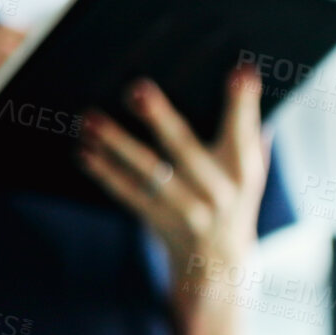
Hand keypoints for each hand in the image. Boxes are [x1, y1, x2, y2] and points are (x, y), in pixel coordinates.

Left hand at [79, 64, 268, 271]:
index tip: (241, 71)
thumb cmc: (232, 199)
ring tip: (91, 119)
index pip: (244, 130)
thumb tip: (248, 77)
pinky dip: (105, 172)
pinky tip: (84, 151)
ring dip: (118, 144)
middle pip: (186, 149)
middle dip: (161, 118)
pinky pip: (127, 193)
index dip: (243, 101)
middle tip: (137, 89)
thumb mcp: (251, 170)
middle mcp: (218, 191)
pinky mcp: (159, 220)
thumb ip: (249, 132)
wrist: (218, 263)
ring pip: (150, 172)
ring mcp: (187, 209)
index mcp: (243, 170)